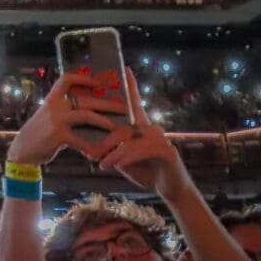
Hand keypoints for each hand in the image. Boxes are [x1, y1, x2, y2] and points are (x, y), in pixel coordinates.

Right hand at [6, 73, 120, 164]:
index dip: (84, 78)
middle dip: (107, 103)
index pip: (67, 79)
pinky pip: (81, 140)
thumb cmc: (39, 133)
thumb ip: (64, 111)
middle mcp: (54, 106)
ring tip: (117, 127)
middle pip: (85, 99)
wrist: (22, 149)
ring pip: (87, 115)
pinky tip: (99, 153)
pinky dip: (91, 148)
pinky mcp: (58, 135)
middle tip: (123, 107)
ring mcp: (56, 119)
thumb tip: (88, 110)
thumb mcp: (48, 116)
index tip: (100, 82)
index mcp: (52, 98)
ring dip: (105, 121)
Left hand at [94, 69, 191, 202]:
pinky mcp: (168, 151)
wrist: (170, 190)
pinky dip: (126, 158)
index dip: (131, 87)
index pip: (135, 104)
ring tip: (102, 164)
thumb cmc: (145, 171)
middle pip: (122, 128)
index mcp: (141, 128)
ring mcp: (161, 139)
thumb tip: (90, 146)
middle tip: (90, 154)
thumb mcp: (123, 160)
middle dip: (104, 141)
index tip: (126, 69)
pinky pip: (141, 150)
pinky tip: (117, 166)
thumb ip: (111, 150)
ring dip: (113, 154)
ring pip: (129, 140)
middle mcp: (152, 129)